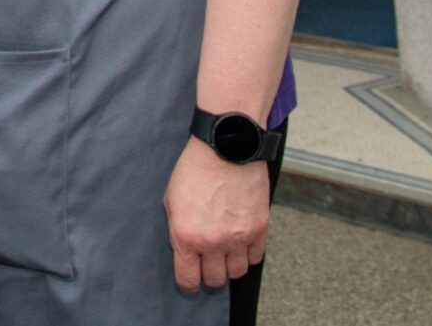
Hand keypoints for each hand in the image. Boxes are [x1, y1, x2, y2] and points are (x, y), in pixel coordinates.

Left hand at [164, 137, 269, 292]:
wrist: (225, 148)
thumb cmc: (194, 169)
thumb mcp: (171, 200)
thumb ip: (178, 230)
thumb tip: (184, 249)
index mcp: (186, 237)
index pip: (188, 279)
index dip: (188, 283)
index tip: (190, 279)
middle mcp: (212, 242)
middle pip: (215, 279)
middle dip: (209, 274)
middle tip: (208, 263)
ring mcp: (238, 238)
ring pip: (237, 272)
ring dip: (230, 266)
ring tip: (226, 253)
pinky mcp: (259, 229)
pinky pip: (256, 257)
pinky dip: (248, 254)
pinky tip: (241, 244)